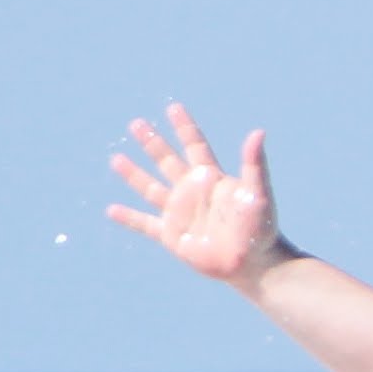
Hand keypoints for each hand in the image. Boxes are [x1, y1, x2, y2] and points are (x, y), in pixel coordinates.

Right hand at [106, 103, 289, 288]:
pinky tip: (112, 210)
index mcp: (212, 178)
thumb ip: (254, 164)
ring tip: (116, 159)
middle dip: (153, 142)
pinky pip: (145, 224)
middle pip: (167, 161)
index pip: (195, 146)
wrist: (254, 263)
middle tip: (136, 123)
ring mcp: (181, 213)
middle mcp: (193, 192)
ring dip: (133, 174)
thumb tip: (258, 132)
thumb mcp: (258, 193)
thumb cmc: (261, 228)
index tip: (173, 108)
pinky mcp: (172, 236)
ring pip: (151, 188)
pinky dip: (129, 218)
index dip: (184, 128)